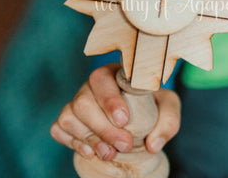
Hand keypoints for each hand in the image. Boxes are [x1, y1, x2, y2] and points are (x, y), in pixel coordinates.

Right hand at [50, 63, 180, 160]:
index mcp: (114, 73)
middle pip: (83, 102)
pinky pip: (58, 129)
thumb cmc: (153, 105)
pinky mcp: (69, 120)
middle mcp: (92, 86)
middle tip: (125, 145)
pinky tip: (91, 151)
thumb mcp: (168, 106)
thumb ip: (168, 120)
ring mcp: (77, 102)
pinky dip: (72, 142)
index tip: (124, 120)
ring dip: (89, 139)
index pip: (101, 78)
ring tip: (109, 153)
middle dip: (103, 128)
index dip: (109, 99)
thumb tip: (153, 144)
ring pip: (69, 116)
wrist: (141, 117)